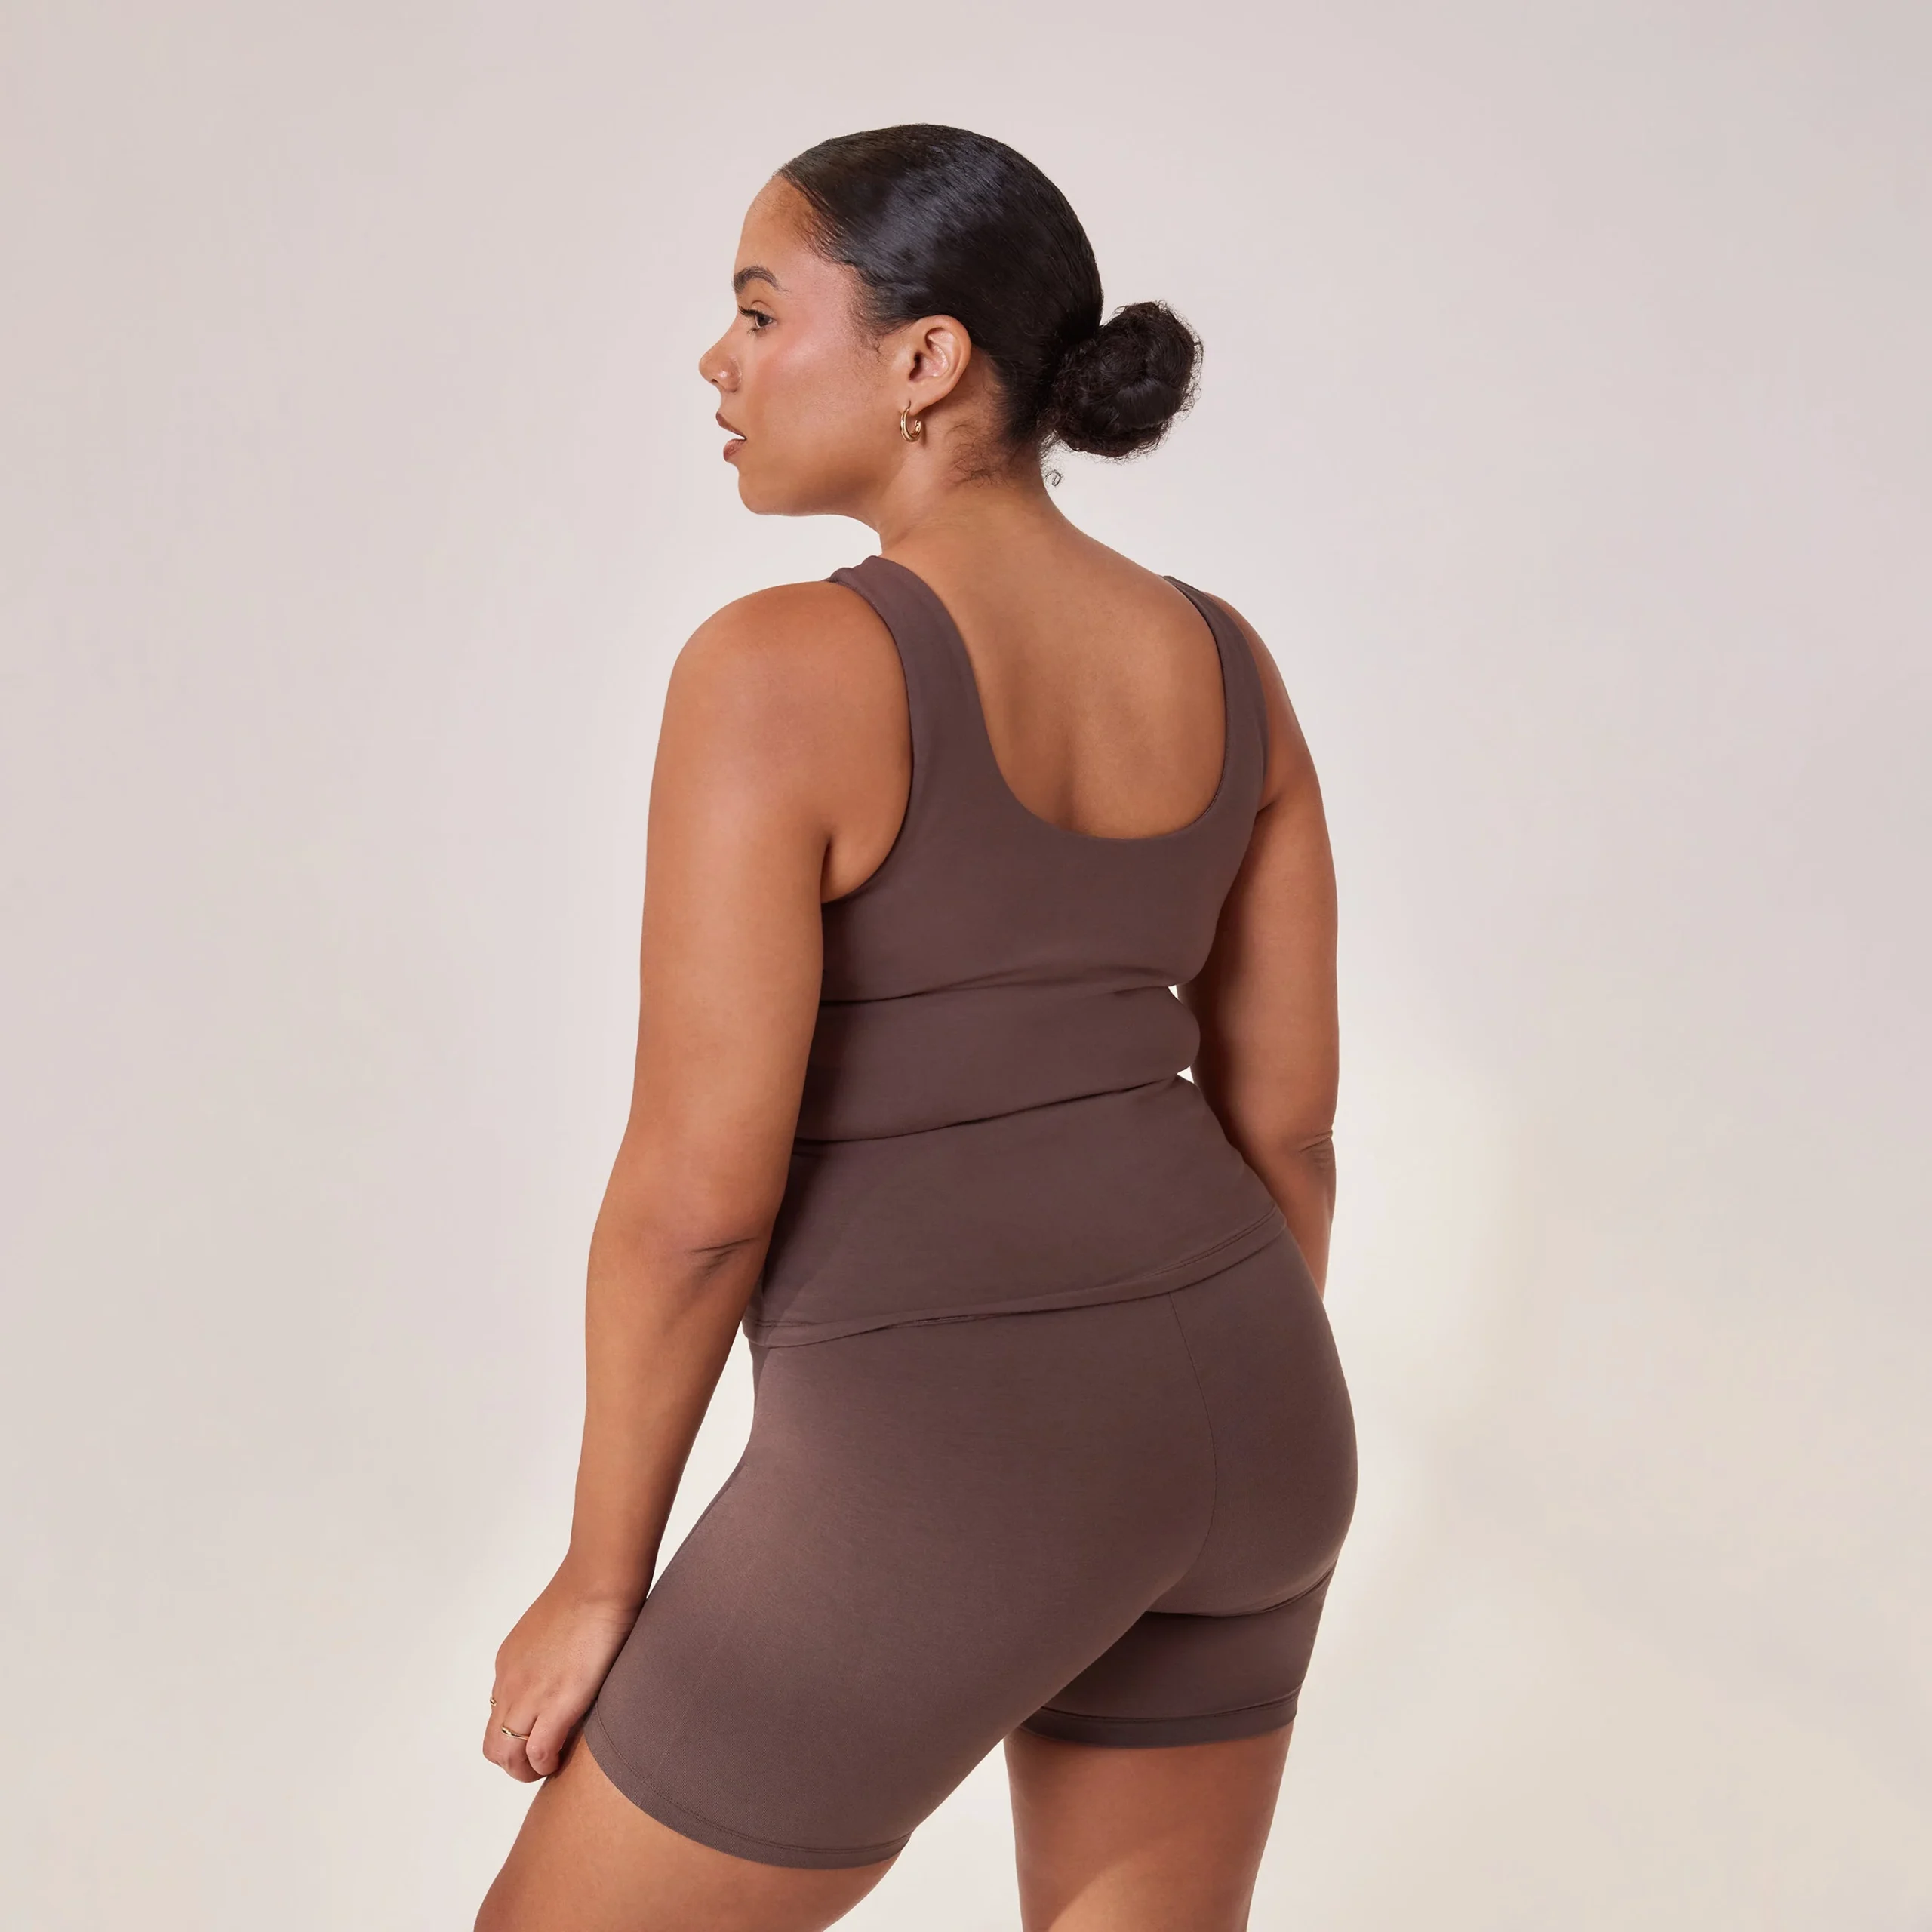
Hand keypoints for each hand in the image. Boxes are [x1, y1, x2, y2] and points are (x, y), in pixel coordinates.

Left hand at [484, 1572, 642, 1781]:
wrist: (598, 1580)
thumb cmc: (589, 1592)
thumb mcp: (554, 1629)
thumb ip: (550, 1655)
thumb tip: (567, 1667)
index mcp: (509, 1664)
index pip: (499, 1714)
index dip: (520, 1732)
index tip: (542, 1733)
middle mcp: (510, 1682)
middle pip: (493, 1744)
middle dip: (514, 1763)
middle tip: (544, 1760)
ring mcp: (529, 1695)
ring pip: (507, 1755)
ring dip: (526, 1770)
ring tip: (551, 1765)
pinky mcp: (556, 1703)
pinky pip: (538, 1753)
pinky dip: (546, 1764)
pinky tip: (563, 1757)